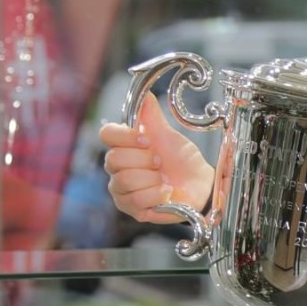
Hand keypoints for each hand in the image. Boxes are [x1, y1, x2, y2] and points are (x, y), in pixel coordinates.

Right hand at [99, 94, 214, 223]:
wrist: (200, 184)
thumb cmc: (180, 159)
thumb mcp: (167, 135)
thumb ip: (152, 116)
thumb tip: (145, 95)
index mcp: (123, 147)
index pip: (106, 134)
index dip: (125, 136)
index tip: (147, 139)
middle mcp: (117, 169)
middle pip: (113, 160)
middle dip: (144, 159)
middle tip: (160, 162)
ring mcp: (122, 191)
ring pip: (124, 180)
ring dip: (152, 178)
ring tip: (165, 178)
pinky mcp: (132, 210)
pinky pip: (136, 201)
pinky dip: (157, 194)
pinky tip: (167, 192)